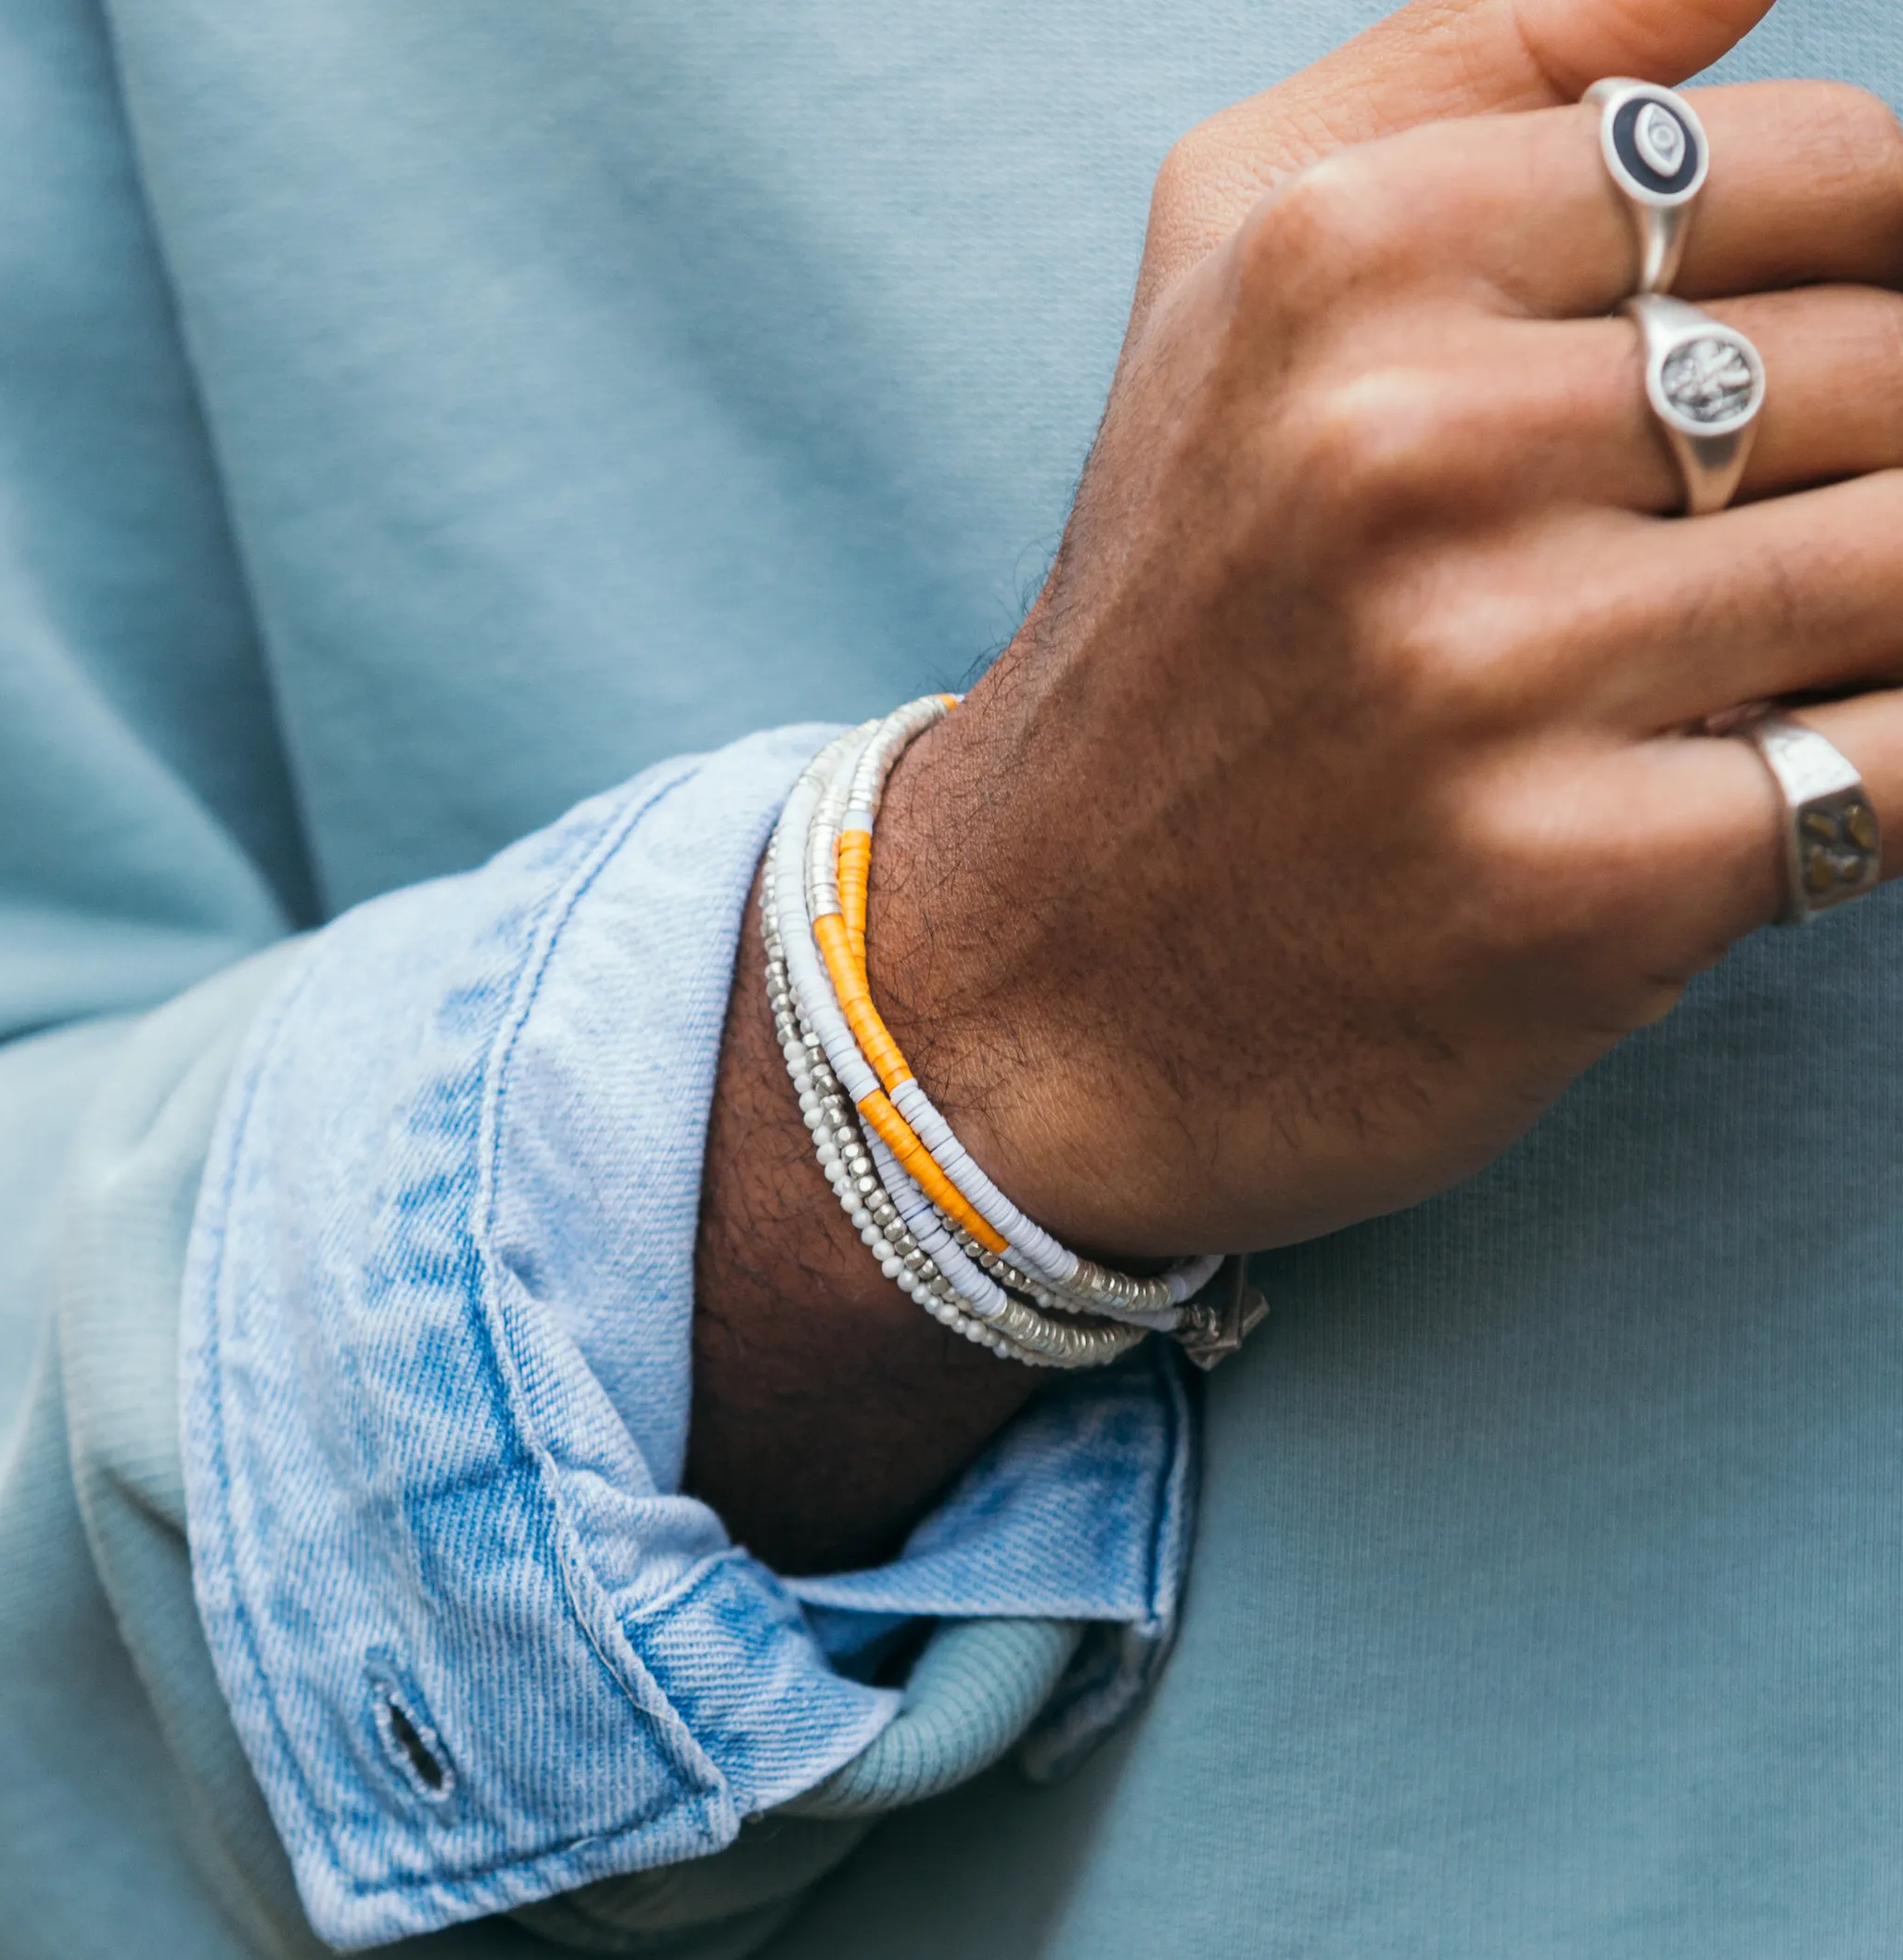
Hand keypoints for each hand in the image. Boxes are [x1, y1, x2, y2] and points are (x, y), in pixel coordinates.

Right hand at [691, 0, 1898, 1567]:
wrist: (1039, 970)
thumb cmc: (1169, 613)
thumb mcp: (1231, 266)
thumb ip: (1487, 53)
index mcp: (1348, 258)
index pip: (1824, 173)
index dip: (1862, 286)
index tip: (1786, 392)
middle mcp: (1411, 449)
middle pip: (1884, 367)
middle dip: (1847, 468)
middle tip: (1702, 560)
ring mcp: (1495, 673)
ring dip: (1855, 622)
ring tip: (1703, 670)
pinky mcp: (1579, 881)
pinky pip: (1892, 764)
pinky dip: (1865, 770)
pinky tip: (1727, 782)